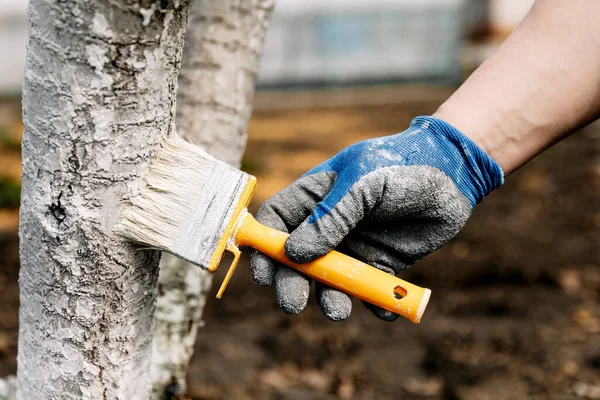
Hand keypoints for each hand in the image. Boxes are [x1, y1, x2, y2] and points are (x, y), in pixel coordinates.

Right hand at [250, 116, 502, 320]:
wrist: (454, 174)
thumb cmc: (401, 165)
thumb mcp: (363, 183)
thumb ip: (330, 217)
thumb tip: (294, 254)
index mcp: (315, 196)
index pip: (276, 222)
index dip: (263, 248)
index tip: (264, 274)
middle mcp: (329, 224)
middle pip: (296, 259)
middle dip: (292, 282)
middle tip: (293, 304)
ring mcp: (354, 245)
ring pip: (330, 280)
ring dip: (329, 298)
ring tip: (338, 311)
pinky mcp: (382, 262)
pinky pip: (369, 290)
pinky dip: (372, 303)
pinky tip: (382, 308)